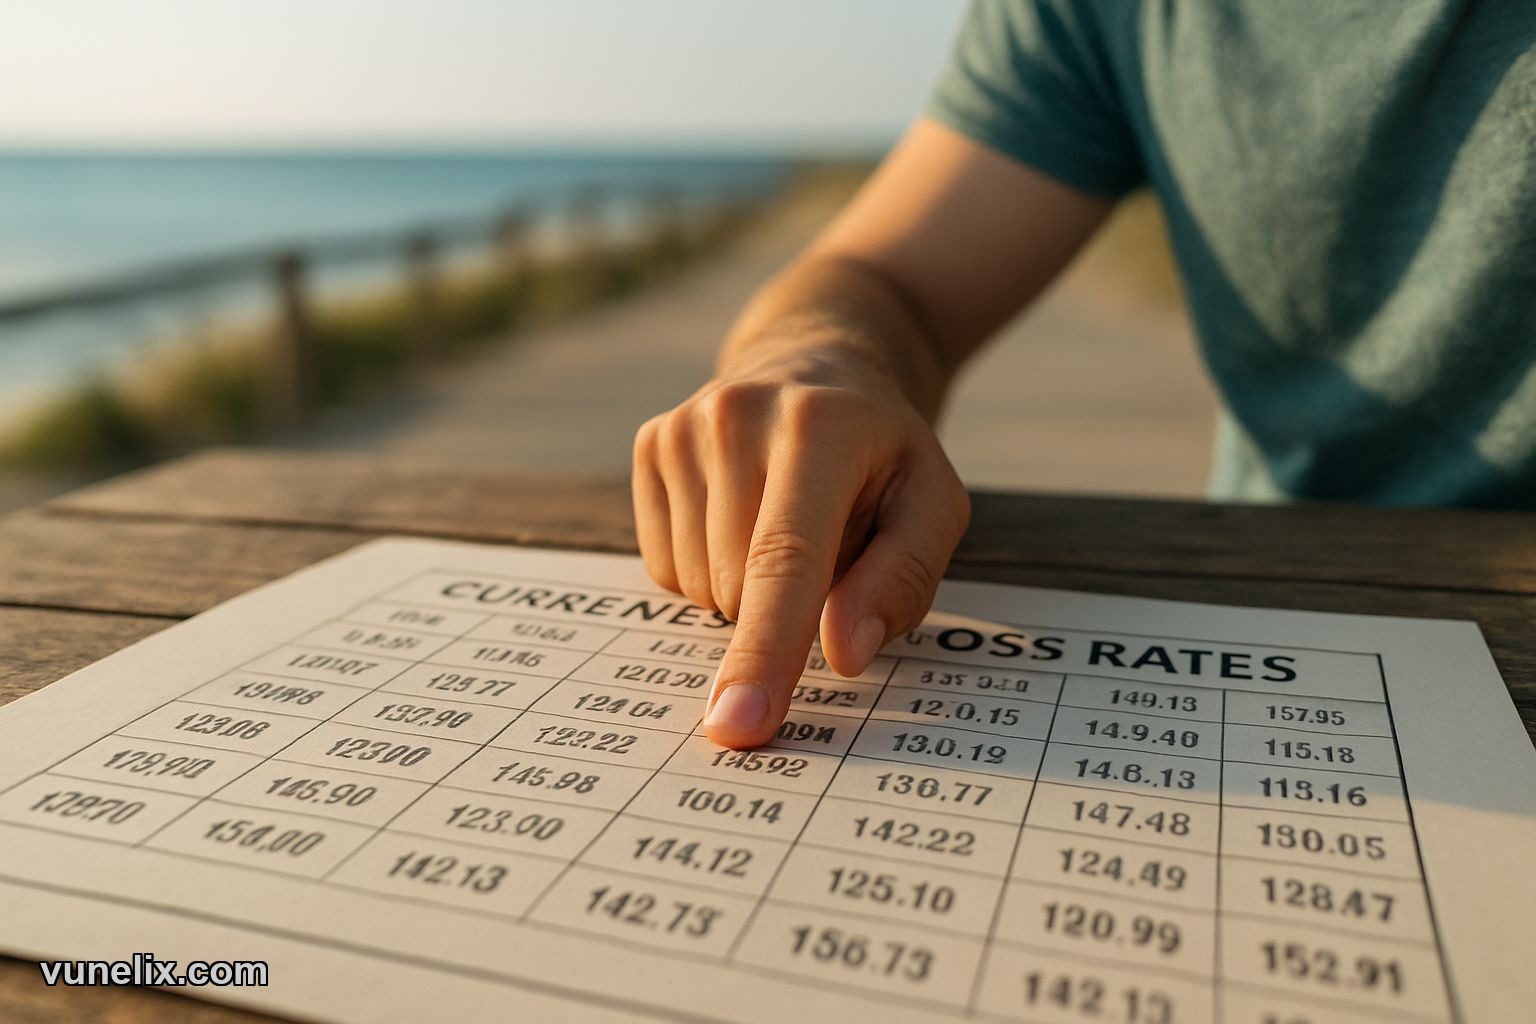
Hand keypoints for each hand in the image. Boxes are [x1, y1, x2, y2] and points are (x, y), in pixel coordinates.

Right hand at [632, 339, 969, 748]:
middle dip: (786, 607)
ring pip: (700, 587)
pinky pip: (666, 567)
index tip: (739, 723)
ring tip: (783, 519)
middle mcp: (737, 417)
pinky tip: (740, 516)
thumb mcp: (933, 505)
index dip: (764, 651)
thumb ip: (901, 579)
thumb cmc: (883, 455)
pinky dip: (708, 568)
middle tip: (827, 542)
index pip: (784, 560)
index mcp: (820, 428)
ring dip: (747, 589)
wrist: (818, 366)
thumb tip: (842, 654)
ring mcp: (683, 428)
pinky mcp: (649, 445)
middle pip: (740, 590)